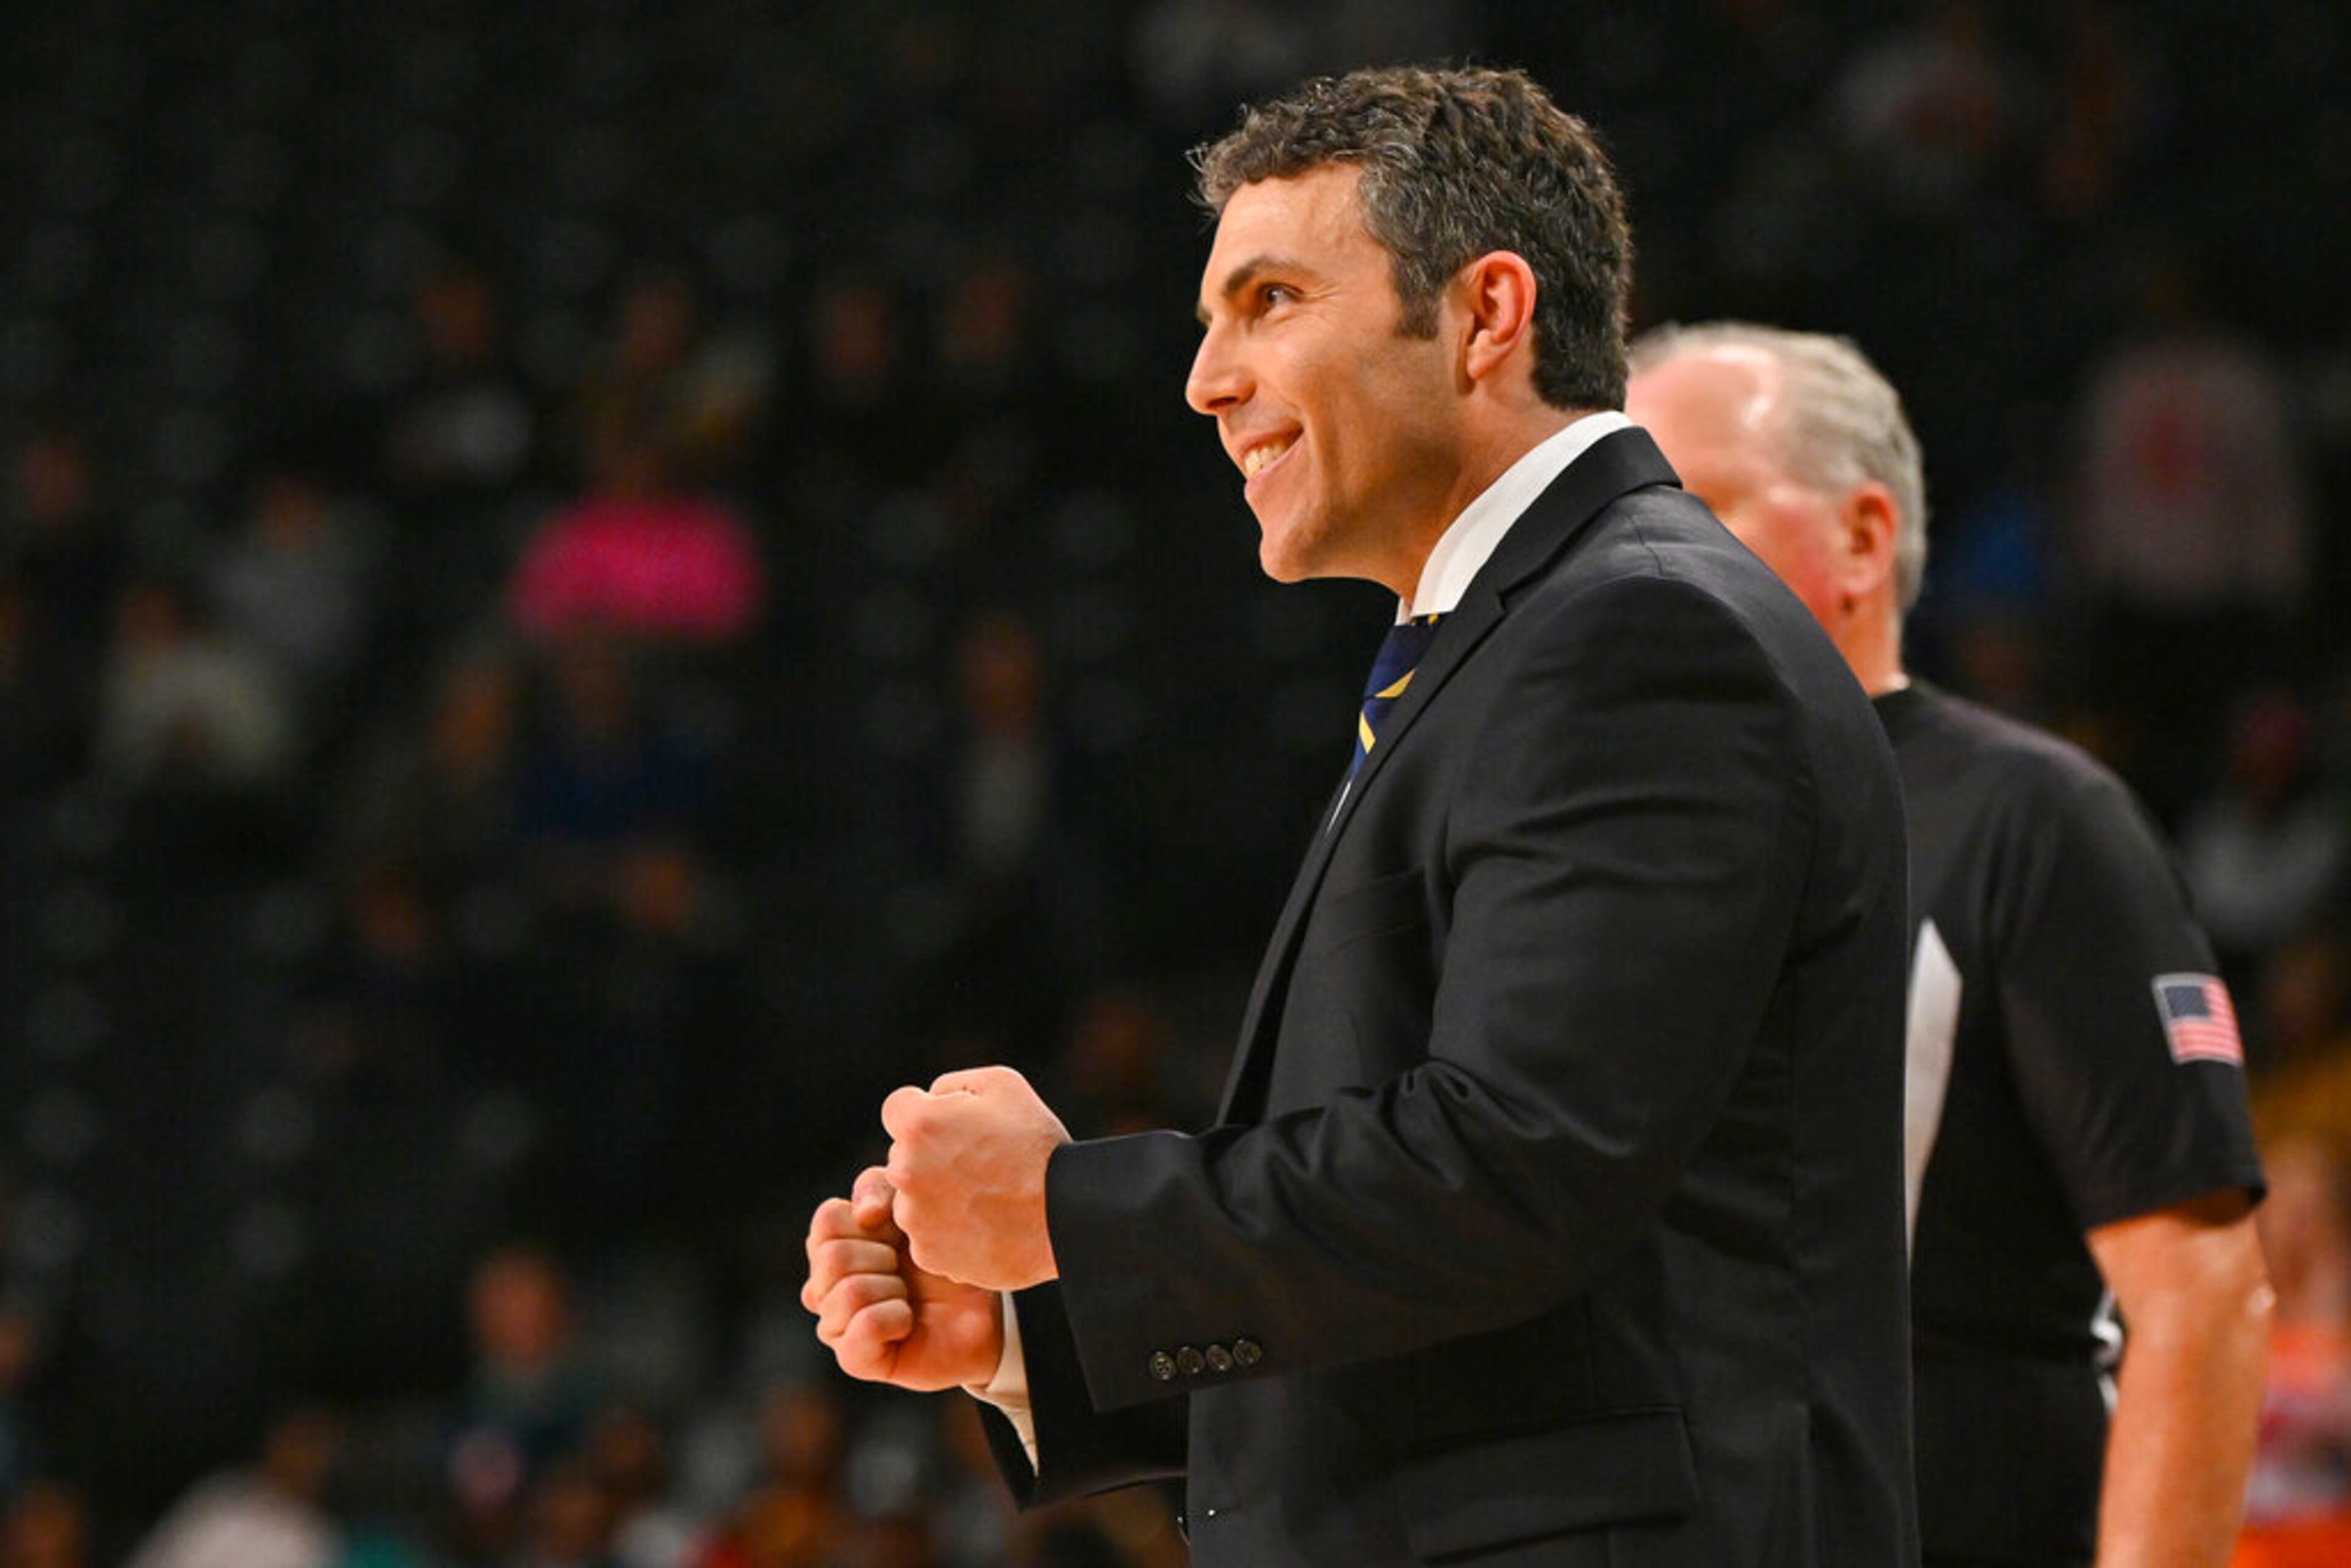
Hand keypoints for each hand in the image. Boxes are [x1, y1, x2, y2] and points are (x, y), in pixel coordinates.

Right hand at [802, 1166, 1004, 1390]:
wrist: (982, 1310)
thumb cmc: (944, 1256)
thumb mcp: (914, 1206)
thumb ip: (881, 1188)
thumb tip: (864, 1214)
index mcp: (832, 1245)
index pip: (827, 1220)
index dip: (872, 1222)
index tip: (901, 1234)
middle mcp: (824, 1286)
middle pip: (832, 1256)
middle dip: (884, 1257)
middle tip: (906, 1270)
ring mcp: (836, 1324)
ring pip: (849, 1291)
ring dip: (894, 1289)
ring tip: (909, 1297)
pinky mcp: (855, 1359)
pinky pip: (865, 1326)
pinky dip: (896, 1318)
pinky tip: (908, 1322)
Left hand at [883, 1065, 1070, 1291]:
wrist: (1067, 1216)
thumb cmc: (1038, 1146)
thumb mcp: (1003, 1086)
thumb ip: (952, 1086)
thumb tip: (930, 1100)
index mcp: (919, 1125)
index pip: (897, 1109)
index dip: (927, 1112)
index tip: (955, 1127)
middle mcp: (905, 1171)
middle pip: (903, 1155)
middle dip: (929, 1156)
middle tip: (979, 1164)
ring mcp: (914, 1217)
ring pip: (912, 1198)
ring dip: (936, 1196)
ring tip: (985, 1197)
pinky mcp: (927, 1254)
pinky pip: (927, 1235)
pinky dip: (949, 1231)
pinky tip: (985, 1223)